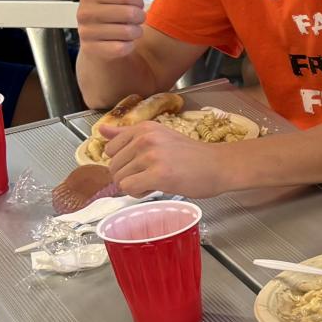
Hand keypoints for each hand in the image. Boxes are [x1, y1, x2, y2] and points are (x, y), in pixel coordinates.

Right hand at [76, 0, 144, 61]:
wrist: (99, 43)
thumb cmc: (110, 11)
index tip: (133, 2)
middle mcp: (83, 12)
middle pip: (131, 13)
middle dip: (139, 17)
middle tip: (133, 18)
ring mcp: (86, 33)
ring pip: (130, 32)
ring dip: (135, 32)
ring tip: (127, 30)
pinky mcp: (94, 51)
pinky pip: (124, 48)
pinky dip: (129, 46)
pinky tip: (121, 43)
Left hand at [102, 121, 228, 197]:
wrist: (220, 165)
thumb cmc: (193, 155)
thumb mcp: (159, 136)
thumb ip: (128, 134)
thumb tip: (101, 130)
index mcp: (144, 128)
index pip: (110, 148)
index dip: (123, 161)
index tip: (141, 165)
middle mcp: (145, 138)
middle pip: (113, 166)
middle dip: (128, 176)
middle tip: (151, 175)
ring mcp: (151, 156)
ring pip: (119, 179)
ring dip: (134, 186)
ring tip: (155, 181)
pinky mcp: (158, 174)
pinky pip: (129, 188)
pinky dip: (139, 193)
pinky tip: (155, 188)